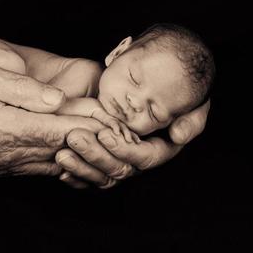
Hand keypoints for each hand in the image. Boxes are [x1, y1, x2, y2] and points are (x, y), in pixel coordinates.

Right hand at [0, 41, 104, 175]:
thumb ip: (22, 88)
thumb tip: (56, 100)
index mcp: (2, 127)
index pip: (58, 130)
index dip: (89, 127)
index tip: (113, 123)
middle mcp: (2, 153)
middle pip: (58, 150)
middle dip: (89, 142)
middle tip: (116, 134)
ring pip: (48, 164)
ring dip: (75, 154)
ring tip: (99, 143)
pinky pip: (32, 169)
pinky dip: (54, 161)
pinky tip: (67, 152)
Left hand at [56, 100, 210, 187]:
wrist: (152, 75)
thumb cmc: (173, 94)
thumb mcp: (189, 103)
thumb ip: (191, 120)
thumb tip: (179, 135)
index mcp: (158, 148)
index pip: (143, 158)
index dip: (124, 149)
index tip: (104, 134)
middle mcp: (136, 158)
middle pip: (117, 167)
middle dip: (95, 155)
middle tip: (75, 138)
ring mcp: (118, 161)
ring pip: (100, 175)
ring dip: (81, 167)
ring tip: (61, 154)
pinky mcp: (99, 163)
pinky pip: (87, 178)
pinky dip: (74, 175)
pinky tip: (61, 170)